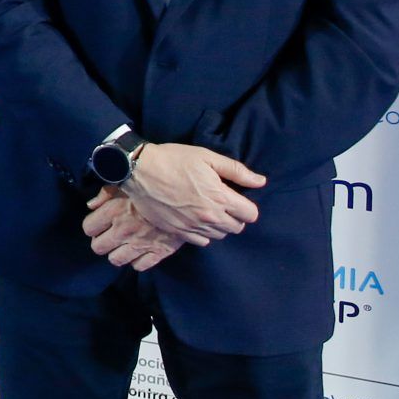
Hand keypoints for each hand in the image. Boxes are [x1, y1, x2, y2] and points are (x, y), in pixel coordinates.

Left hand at [83, 187, 189, 269]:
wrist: (186, 196)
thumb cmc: (152, 186)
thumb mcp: (125, 182)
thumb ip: (104, 194)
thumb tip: (91, 205)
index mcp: (113, 212)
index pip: (88, 228)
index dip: (92, 226)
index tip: (98, 224)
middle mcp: (123, 231)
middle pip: (98, 247)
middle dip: (101, 242)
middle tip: (109, 236)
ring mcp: (140, 244)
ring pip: (115, 260)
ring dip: (117, 253)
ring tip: (123, 245)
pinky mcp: (159, 252)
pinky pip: (139, 266)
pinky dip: (137, 261)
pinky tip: (140, 251)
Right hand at [126, 143, 264, 242]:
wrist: (138, 170)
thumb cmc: (173, 159)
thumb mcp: (206, 157)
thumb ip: (236, 170)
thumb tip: (261, 181)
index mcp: (220, 197)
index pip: (251, 214)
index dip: (247, 206)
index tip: (237, 199)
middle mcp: (209, 216)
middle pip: (237, 228)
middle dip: (235, 217)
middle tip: (223, 204)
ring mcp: (193, 226)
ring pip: (219, 236)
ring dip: (219, 226)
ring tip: (209, 211)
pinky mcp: (178, 231)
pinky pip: (201, 241)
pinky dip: (203, 233)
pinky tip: (196, 219)